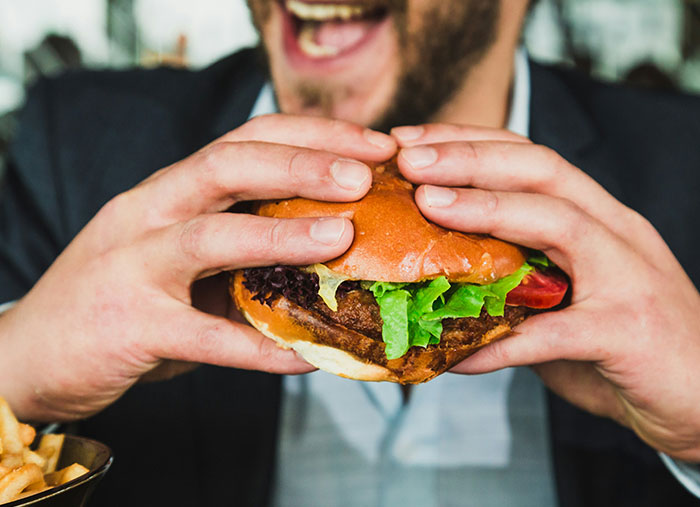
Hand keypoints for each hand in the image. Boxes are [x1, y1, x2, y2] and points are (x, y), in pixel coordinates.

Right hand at [0, 114, 396, 421]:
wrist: (29, 353)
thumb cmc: (121, 298)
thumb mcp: (177, 256)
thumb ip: (238, 250)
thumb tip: (328, 255)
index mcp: (170, 190)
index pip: (245, 140)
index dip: (312, 136)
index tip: (372, 146)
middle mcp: (149, 212)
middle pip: (227, 165)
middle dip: (301, 164)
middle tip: (365, 175)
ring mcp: (133, 266)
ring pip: (210, 237)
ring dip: (281, 234)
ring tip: (341, 237)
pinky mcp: (129, 326)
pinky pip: (204, 338)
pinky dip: (259, 348)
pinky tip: (307, 356)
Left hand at [392, 123, 699, 461]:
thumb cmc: (625, 344)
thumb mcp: (568, 296)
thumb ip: (517, 281)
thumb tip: (441, 280)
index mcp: (597, 217)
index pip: (531, 157)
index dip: (470, 141)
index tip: (412, 142)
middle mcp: (615, 232)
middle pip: (542, 169)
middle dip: (471, 156)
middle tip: (408, 157)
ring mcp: (628, 276)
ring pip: (558, 222)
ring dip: (487, 209)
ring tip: (428, 204)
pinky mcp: (628, 332)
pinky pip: (555, 333)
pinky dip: (502, 343)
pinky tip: (454, 353)